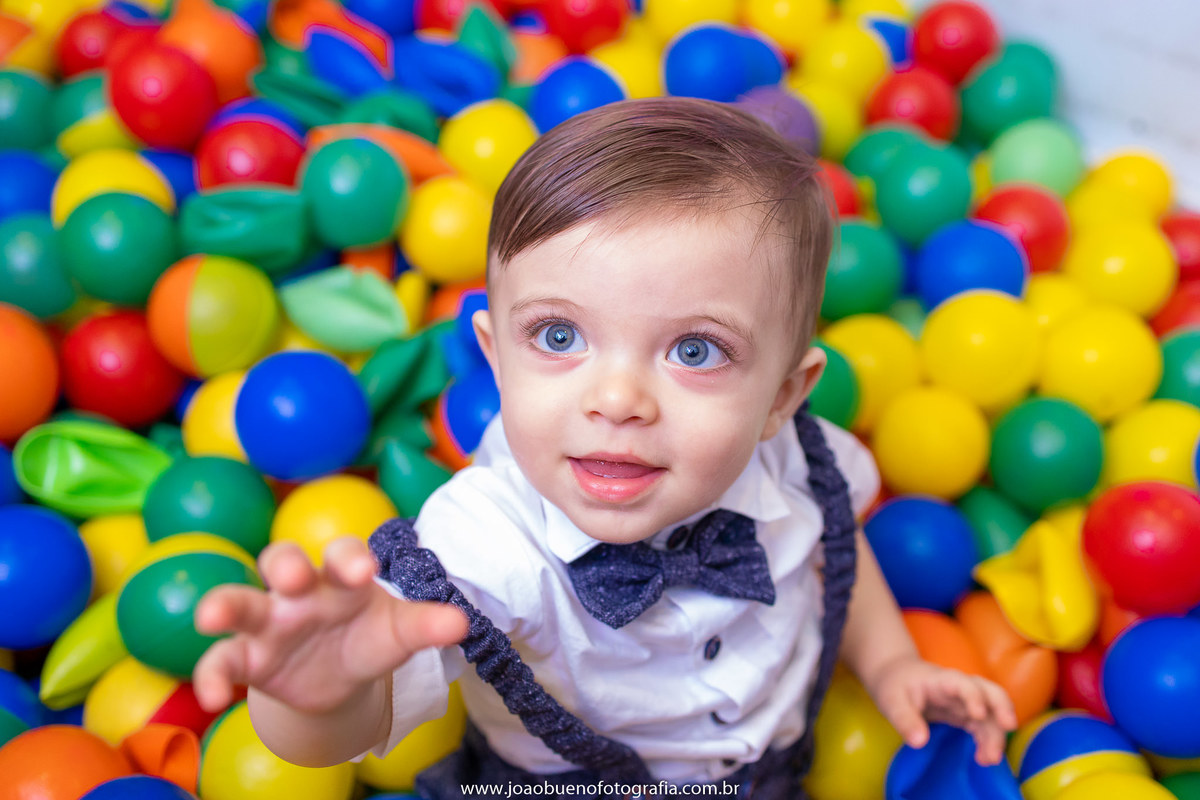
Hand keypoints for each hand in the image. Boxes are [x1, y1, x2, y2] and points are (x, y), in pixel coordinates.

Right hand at [192, 537, 468, 714]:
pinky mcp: (246, 657)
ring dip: (223, 604)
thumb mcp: (398, 634)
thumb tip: (461, 623)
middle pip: (281, 560)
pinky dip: (211, 676)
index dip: (349, 558)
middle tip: (293, 580)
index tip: (362, 572)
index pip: (342, 554)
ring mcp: (267, 621)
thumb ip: (424, 626)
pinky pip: (221, 660)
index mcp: (340, 576)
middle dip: (286, 565)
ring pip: (238, 601)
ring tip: (210, 617)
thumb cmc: (369, 638)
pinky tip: (213, 698)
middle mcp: (298, 590)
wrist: (339, 678)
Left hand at [865, 655, 1017, 765]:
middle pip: (990, 691)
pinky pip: (986, 725)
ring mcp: (967, 701)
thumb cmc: (895, 685)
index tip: (976, 714)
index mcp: (942, 680)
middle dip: (1002, 707)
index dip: (973, 696)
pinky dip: (990, 740)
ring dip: (997, 733)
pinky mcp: (968, 714)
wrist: (896, 677)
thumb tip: (919, 742)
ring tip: (991, 758)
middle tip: (1008, 728)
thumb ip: (904, 719)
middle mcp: (961, 688)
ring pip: (993, 712)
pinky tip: (985, 758)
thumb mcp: (892, 701)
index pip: (962, 683)